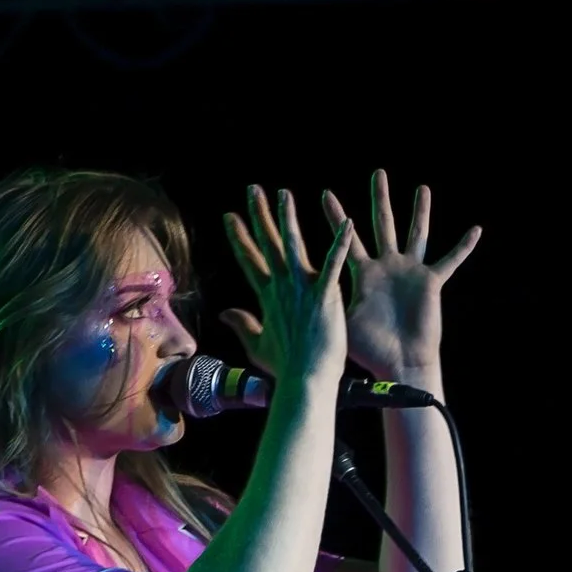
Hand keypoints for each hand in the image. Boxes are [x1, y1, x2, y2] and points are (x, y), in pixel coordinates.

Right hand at [222, 186, 354, 390]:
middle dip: (259, 215)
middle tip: (253, 189)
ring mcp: (302, 290)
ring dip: (288, 218)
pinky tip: (347, 221)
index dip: (239, 237)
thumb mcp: (257, 346)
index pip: (249, 259)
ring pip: (293, 245)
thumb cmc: (285, 369)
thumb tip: (224, 312)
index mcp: (267, 298)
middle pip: (267, 244)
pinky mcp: (325, 295)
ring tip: (284, 194)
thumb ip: (242, 324)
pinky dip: (339, 243)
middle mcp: (281, 288)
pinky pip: (334, 263)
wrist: (305, 382)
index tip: (230, 216)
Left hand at [318, 170, 478, 380]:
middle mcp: (388, 267)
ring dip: (420, 212)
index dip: (337, 216)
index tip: (326, 192)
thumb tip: (301, 291)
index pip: (347, 238)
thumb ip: (328, 298)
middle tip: (378, 173)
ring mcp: (411, 272)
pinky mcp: (431, 283)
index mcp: (365, 274)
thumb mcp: (342, 319)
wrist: (399, 363)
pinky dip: (464, 247)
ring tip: (422, 188)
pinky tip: (476, 230)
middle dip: (381, 198)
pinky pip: (451, 261)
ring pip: (417, 233)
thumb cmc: (369, 349)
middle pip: (384, 224)